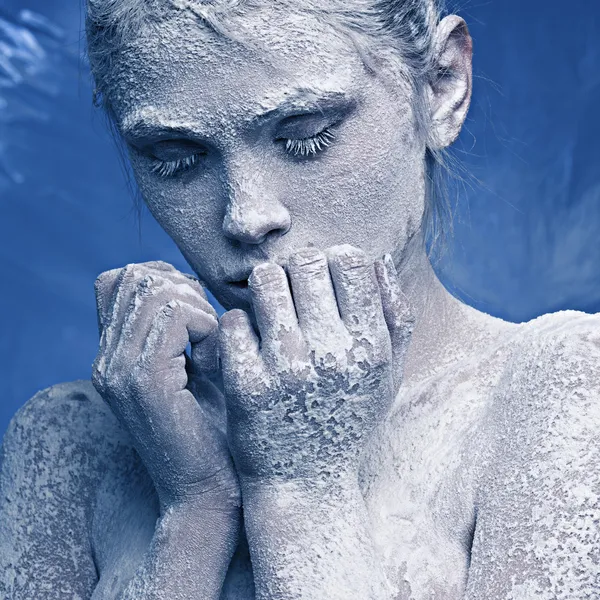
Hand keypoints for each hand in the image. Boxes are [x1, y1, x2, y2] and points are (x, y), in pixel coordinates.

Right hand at [92, 261, 240, 512]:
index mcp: (113, 354)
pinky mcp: (144, 381)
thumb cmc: (214, 427)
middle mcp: (106, 360)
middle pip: (137, 277)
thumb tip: (186, 281)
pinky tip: (214, 361)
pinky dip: (206, 327)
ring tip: (212, 348)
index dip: (164, 279)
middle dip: (185, 289)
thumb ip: (178, 326)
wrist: (208, 491)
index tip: (198, 312)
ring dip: (199, 309)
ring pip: (156, 291)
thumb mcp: (192, 366)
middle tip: (209, 329)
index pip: (118, 279)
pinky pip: (175, 318)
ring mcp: (119, 370)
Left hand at [219, 246, 412, 485]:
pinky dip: (239, 326)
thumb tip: (379, 258)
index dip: (334, 260)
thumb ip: (397, 317)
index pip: (349, 260)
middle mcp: (332, 354)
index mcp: (371, 347)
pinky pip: (233, 320)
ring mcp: (287, 369)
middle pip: (305, 262)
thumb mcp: (389, 376)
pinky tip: (249, 345)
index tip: (325, 280)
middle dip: (298, 269)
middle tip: (294, 293)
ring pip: (266, 279)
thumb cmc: (348, 419)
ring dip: (267, 289)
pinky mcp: (246, 385)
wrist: (306, 483)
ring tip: (271, 311)